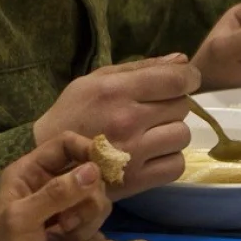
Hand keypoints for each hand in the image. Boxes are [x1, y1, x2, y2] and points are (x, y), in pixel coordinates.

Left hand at [0, 132, 110, 240]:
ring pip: (98, 202)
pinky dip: (88, 236)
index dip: (87, 150)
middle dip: (85, 199)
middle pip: (91, 175)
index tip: (102, 169)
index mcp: (32, 171)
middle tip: (66, 221)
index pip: (66, 144)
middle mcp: (52, 184)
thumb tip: (94, 170)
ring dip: (86, 221)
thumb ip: (56, 193)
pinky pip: (99, 225)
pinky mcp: (80, 229)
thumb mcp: (23, 218)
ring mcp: (68, 208)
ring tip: (63, 237)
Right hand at [32, 56, 201, 197]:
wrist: (51, 162)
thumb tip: (183, 60)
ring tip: (152, 134)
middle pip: (181, 107)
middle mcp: (128, 120)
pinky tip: (153, 154)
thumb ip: (142, 68)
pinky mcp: (139, 180)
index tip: (186, 81)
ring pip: (182, 136)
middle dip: (172, 106)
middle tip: (153, 112)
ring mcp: (134, 152)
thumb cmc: (74, 114)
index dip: (189, 79)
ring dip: (172, 133)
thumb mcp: (97, 80)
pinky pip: (177, 165)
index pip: (175, 81)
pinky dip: (170, 159)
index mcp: (116, 91)